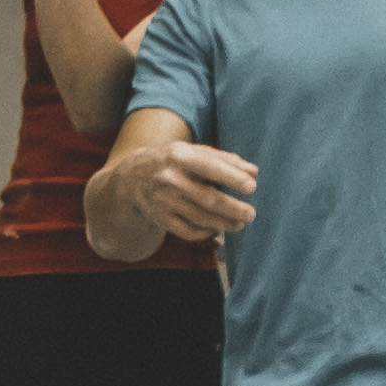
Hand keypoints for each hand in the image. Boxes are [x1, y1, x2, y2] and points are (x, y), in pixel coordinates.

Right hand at [133, 142, 257, 247]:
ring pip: (199, 218)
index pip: (209, 167)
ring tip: (240, 223)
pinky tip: (217, 229)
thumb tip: (253, 171)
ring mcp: (163, 200)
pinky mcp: (160, 219)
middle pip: (207, 198)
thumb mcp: (193, 152)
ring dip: (224, 223)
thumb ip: (224, 159)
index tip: (252, 186)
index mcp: (179, 156)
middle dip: (232, 208)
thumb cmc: (174, 161)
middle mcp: (169, 178)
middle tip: (251, 214)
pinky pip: (187, 231)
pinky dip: (205, 233)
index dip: (232, 178)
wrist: (133, 178)